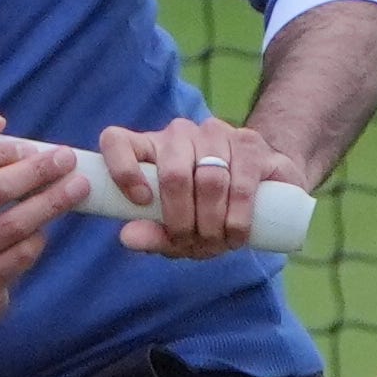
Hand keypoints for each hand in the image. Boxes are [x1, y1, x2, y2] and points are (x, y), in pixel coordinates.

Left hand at [96, 114, 293, 258]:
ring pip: (209, 179)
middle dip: (182, 221)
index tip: (141, 202)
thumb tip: (128, 237)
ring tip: (215, 242)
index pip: (116, 141)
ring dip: (211, 223)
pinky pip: (241, 183)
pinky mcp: (250, 143)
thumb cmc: (204, 211)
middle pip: (173, 174)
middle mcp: (178, 134)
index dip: (122, 170)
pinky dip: (237, 218)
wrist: (260, 188)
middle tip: (190, 243)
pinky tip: (235, 234)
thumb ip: (151, 235)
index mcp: (148, 149)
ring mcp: (215, 133)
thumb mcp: (174, 230)